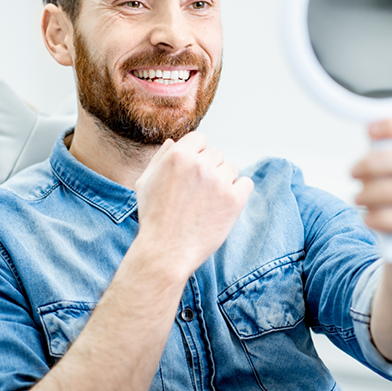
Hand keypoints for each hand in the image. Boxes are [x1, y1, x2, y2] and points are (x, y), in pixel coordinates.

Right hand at [134, 132, 253, 277]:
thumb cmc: (154, 218)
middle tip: (199, 192)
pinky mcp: (234, 199)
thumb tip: (174, 142)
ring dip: (224, 181)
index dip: (197, 154)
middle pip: (216, 154)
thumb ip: (160, 158)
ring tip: (209, 202)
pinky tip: (224, 205)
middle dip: (210, 169)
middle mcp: (199, 164)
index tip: (194, 171)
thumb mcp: (145, 182)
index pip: (199, 138)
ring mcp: (218, 181)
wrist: (166, 252)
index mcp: (178, 156)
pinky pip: (246, 183)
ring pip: (231, 168)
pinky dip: (239, 193)